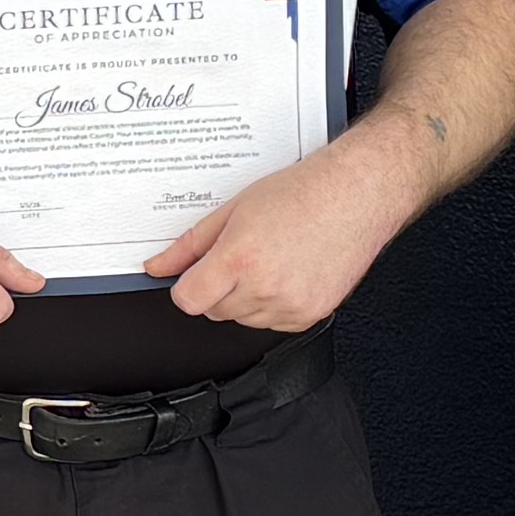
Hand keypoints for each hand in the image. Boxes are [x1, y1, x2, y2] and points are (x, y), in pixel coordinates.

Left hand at [145, 134, 413, 332]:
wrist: (355, 195)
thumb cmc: (302, 193)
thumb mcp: (234, 210)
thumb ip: (190, 245)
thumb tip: (159, 266)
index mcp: (239, 259)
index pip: (188, 300)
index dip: (188, 285)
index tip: (196, 274)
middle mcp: (264, 287)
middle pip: (214, 310)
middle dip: (218, 287)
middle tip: (243, 253)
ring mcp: (290, 305)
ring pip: (244, 319)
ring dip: (246, 297)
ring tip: (270, 258)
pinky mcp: (310, 315)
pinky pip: (274, 323)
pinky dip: (274, 304)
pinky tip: (288, 271)